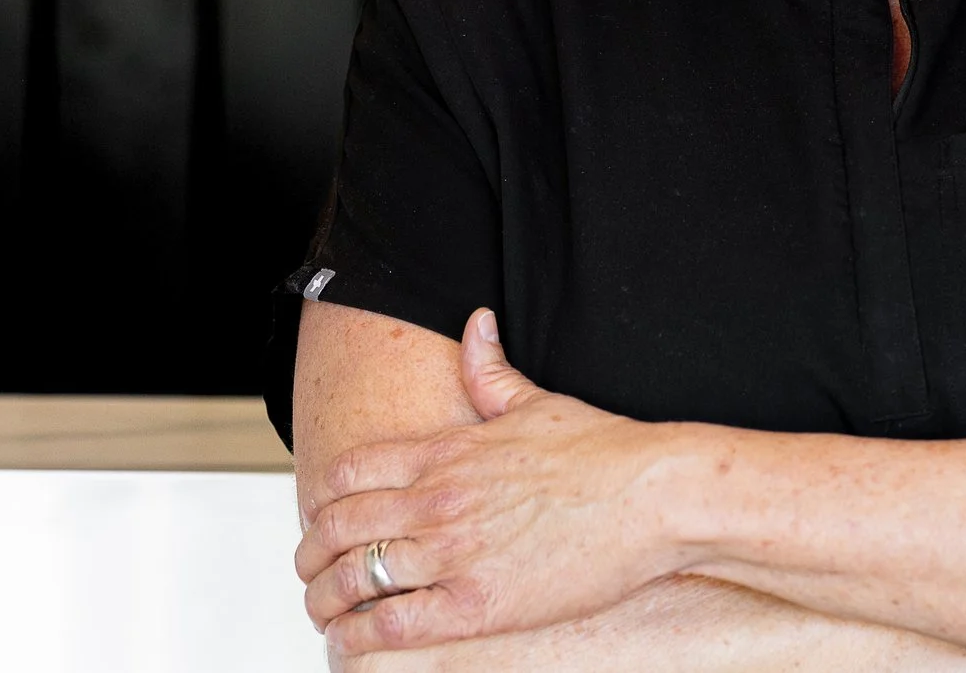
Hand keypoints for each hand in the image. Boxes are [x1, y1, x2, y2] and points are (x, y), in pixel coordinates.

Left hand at [297, 310, 678, 655]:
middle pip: (334, 528)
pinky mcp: (476, 605)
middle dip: (309, 556)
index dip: (321, 500)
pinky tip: (354, 642)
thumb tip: (476, 323)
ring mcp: (453, 554)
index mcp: (445, 452)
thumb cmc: (606, 452)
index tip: (324, 520)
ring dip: (324, 600)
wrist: (655, 495)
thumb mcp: (537, 402)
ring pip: (351, 580)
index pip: (347, 473)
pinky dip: (358, 638)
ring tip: (327, 613)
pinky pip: (389, 626)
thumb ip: (490, 371)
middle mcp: (437, 500)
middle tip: (311, 573)